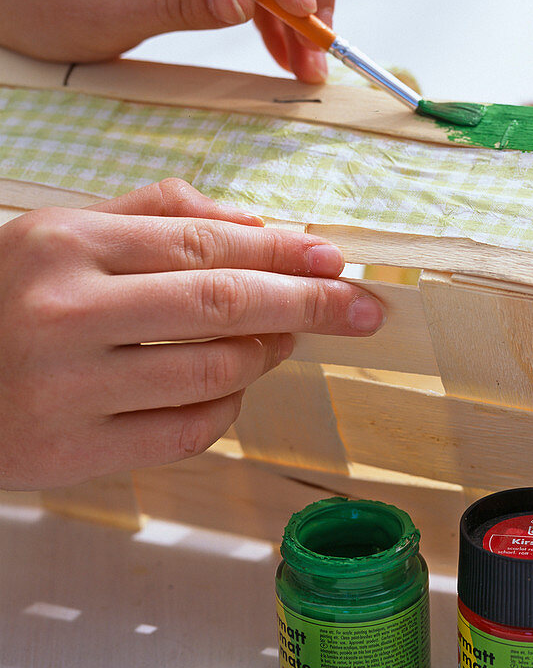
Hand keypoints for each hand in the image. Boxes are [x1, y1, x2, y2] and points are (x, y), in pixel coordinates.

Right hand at [0, 180, 382, 489]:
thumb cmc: (6, 299)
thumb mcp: (63, 233)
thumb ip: (158, 214)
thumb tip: (259, 225)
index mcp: (66, 245)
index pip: (205, 244)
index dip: (285, 253)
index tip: (335, 262)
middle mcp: (67, 314)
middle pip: (224, 304)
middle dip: (309, 305)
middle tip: (361, 308)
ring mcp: (69, 390)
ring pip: (215, 372)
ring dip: (267, 356)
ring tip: (282, 339)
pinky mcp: (73, 452)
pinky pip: (187, 432)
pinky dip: (227, 409)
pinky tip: (228, 386)